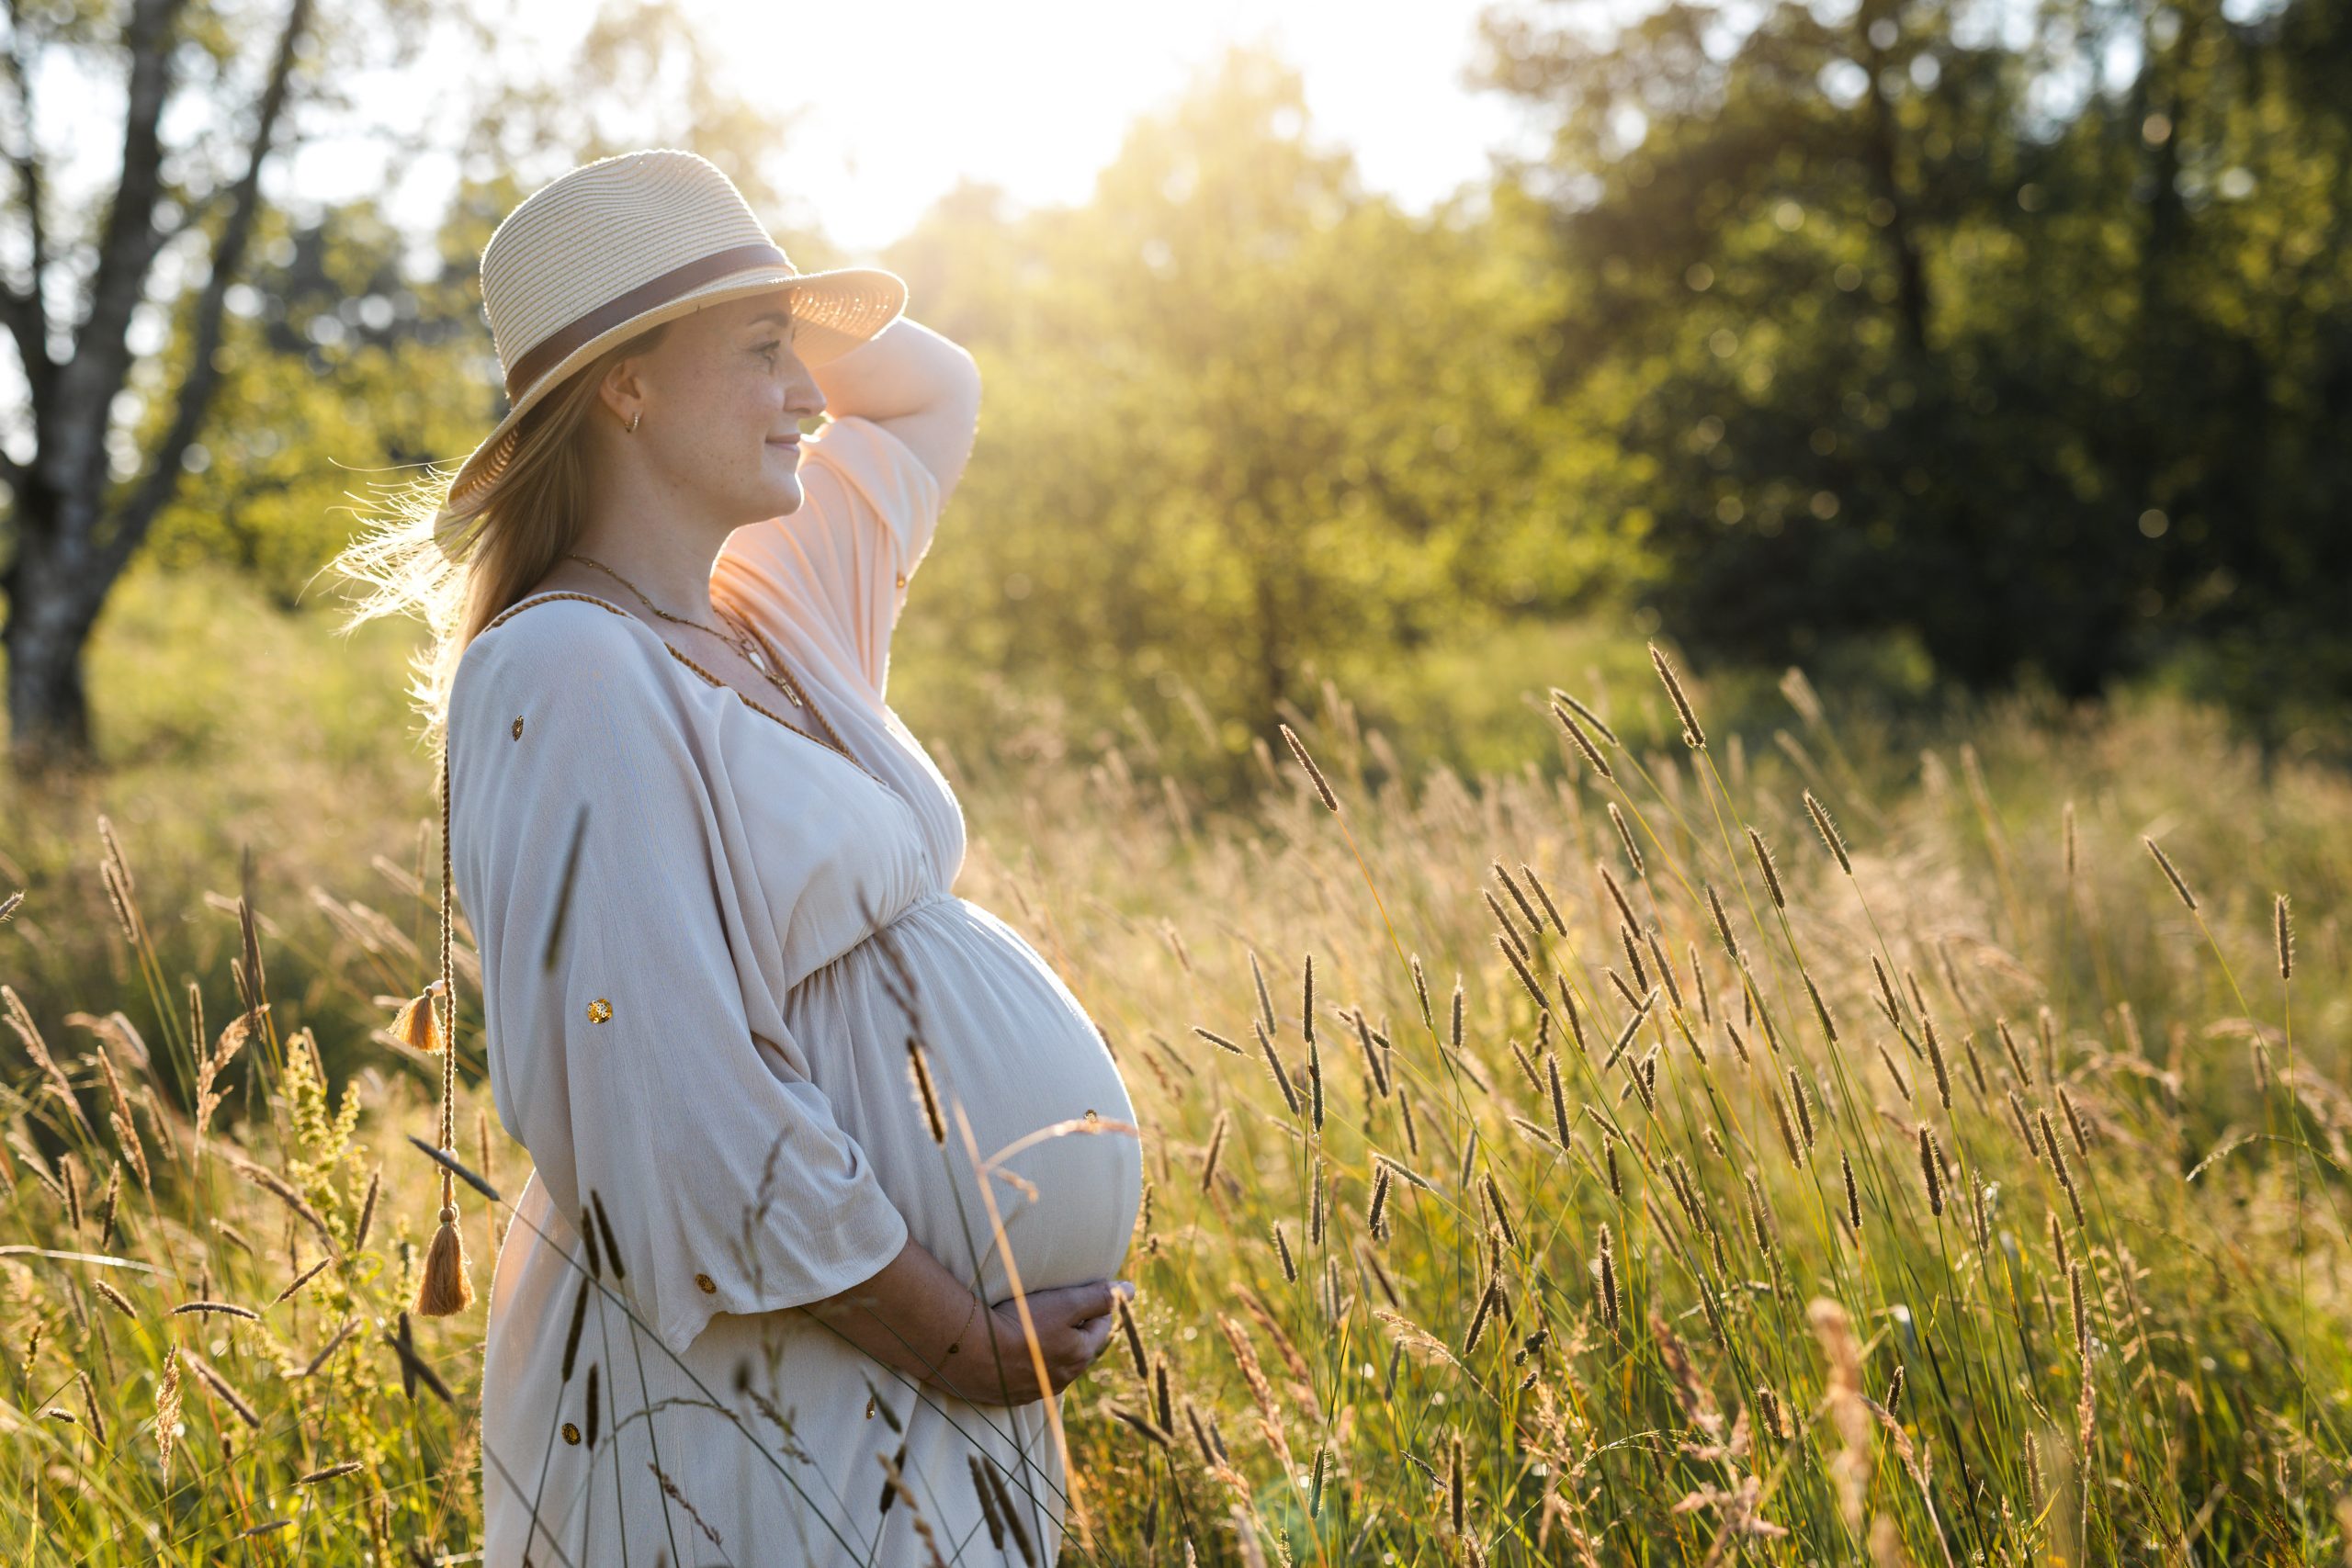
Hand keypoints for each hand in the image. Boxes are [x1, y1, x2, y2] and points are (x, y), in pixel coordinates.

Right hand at [929, 1279, 1134, 1406]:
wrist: (971, 1351)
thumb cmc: (1021, 1322)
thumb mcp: (1065, 1302)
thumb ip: (1098, 1296)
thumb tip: (1130, 1289)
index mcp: (1080, 1356)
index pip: (1099, 1326)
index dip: (1092, 1305)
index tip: (1076, 1292)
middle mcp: (1063, 1379)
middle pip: (1076, 1347)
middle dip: (1071, 1327)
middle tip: (1052, 1306)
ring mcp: (1035, 1390)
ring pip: (1051, 1363)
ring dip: (1046, 1346)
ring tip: (1028, 1326)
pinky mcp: (1010, 1396)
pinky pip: (1025, 1376)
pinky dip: (1023, 1362)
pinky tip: (1009, 1348)